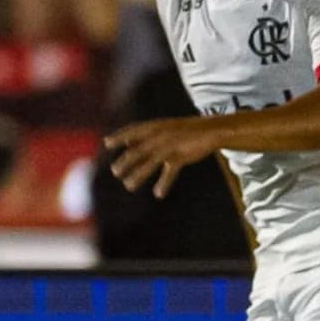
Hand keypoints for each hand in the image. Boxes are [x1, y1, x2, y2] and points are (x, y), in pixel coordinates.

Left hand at [104, 116, 219, 198]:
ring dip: (138, 175)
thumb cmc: (184, 130)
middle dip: (125, 161)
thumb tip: (127, 144)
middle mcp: (160, 135)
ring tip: (128, 186)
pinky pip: (170, 171)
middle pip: (138, 150)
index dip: (119, 136)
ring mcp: (170, 145)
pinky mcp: (181, 156)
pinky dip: (164, 183)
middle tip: (115, 172)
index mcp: (155, 126)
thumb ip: (146, 135)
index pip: (133, 130)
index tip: (107, 143)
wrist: (212, 130)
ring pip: (150, 162)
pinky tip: (158, 194)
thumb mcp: (164, 128)